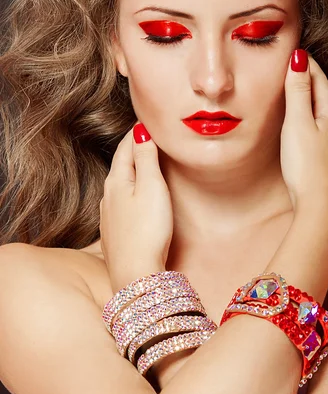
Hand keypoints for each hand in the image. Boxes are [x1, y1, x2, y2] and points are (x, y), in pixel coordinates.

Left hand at [99, 123, 173, 292]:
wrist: (135, 274)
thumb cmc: (147, 231)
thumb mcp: (152, 188)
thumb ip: (147, 158)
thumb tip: (141, 130)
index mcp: (117, 181)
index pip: (126, 147)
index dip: (137, 132)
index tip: (147, 119)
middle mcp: (108, 196)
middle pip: (121, 164)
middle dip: (133, 148)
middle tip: (147, 135)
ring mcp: (109, 215)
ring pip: (120, 184)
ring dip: (132, 170)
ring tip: (144, 162)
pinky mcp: (115, 232)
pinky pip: (121, 201)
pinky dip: (131, 190)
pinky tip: (136, 197)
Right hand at [281, 50, 327, 236]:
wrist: (322, 208)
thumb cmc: (307, 167)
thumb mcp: (298, 124)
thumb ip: (297, 92)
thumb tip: (300, 59)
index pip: (318, 80)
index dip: (305, 64)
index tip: (295, 51)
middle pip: (323, 95)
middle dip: (308, 79)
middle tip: (293, 66)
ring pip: (323, 113)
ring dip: (310, 100)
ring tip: (296, 92)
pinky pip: (323, 129)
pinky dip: (312, 119)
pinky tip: (306, 127)